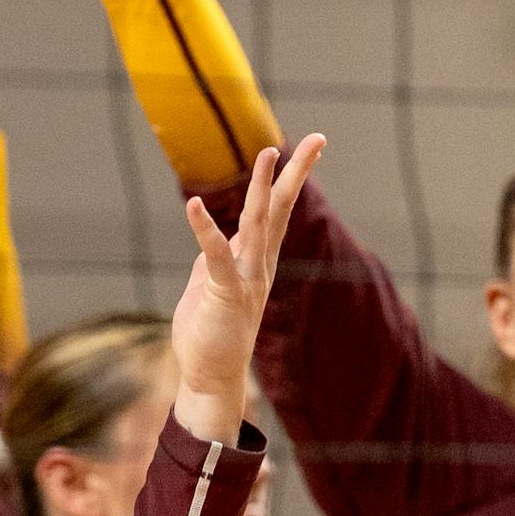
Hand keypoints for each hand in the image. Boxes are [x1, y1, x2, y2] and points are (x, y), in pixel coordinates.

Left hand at [170, 136, 326, 440]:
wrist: (210, 377)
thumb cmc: (210, 333)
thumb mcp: (212, 286)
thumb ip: (216, 261)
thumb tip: (217, 242)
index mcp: (257, 261)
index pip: (277, 212)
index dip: (289, 179)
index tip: (307, 148)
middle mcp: (259, 264)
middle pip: (280, 209)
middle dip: (298, 173)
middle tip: (320, 139)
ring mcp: (246, 278)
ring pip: (258, 224)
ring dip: (262, 188)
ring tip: (268, 153)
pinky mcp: (225, 293)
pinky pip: (217, 255)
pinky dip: (205, 228)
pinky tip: (194, 205)